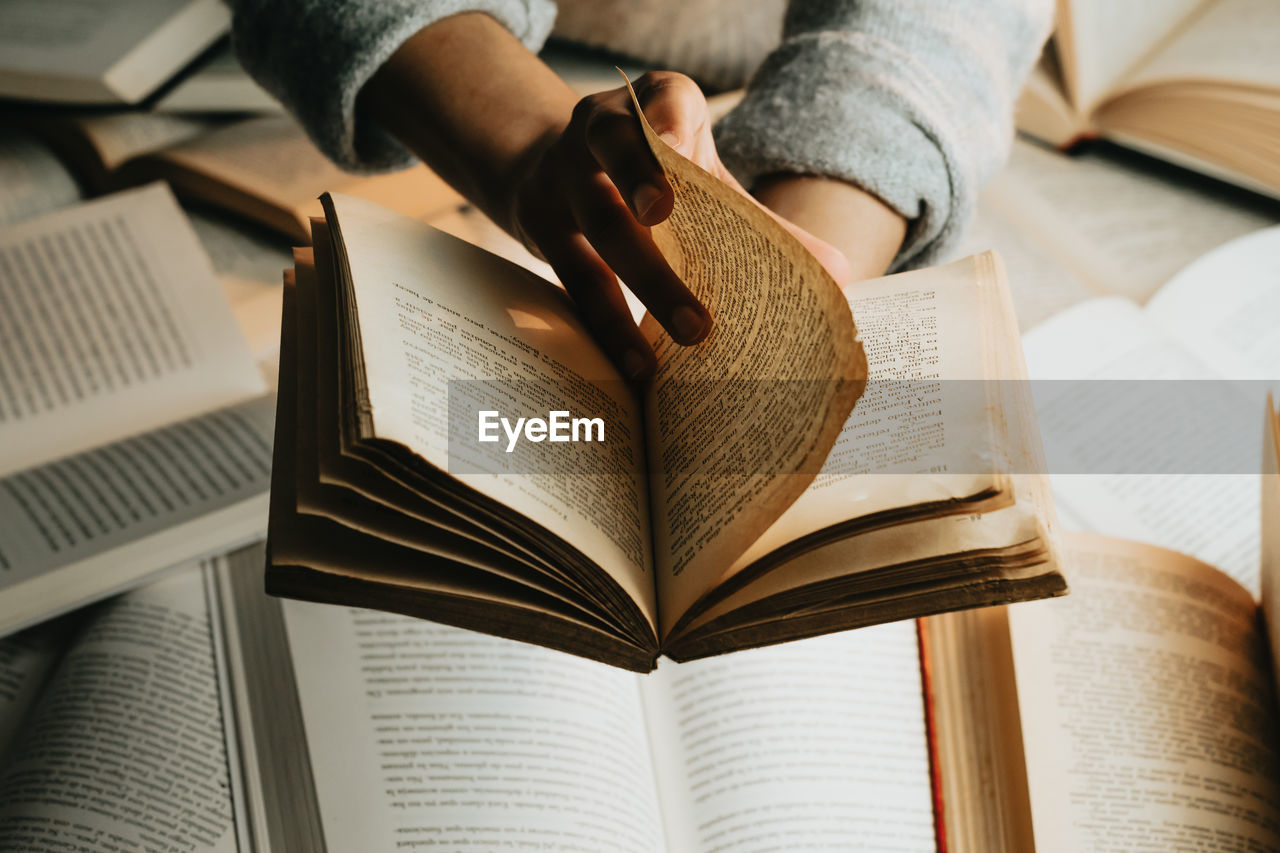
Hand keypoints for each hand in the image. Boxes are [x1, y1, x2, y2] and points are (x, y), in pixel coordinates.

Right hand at [504, 71, 852, 378]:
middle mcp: (596, 131)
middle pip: (622, 169)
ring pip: (599, 229)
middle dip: (657, 211)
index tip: (683, 155)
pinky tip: (638, 366)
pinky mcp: (538, 224)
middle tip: (698, 257)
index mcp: (649, 105)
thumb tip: (839, 273)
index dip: (669, 124)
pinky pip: (572, 281)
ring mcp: (561, 177)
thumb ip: (758, 216)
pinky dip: (609, 326)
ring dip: (645, 288)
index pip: (663, 101)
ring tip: (688, 339)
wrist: (549, 162)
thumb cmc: (649, 171)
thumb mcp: (699, 173)